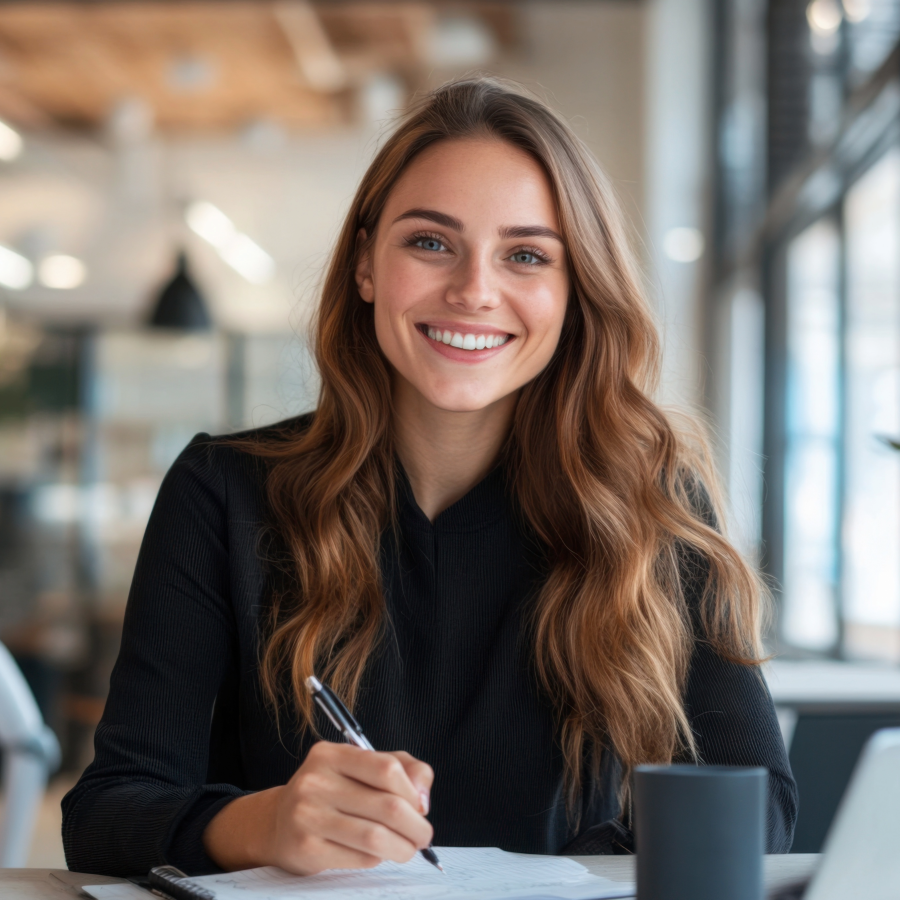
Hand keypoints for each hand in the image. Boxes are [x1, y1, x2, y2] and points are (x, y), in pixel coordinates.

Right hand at [203, 741, 434, 873]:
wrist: (277, 823)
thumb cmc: (330, 793)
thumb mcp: (360, 768)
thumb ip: (402, 769)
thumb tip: (423, 797)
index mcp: (331, 754)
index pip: (386, 768)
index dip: (412, 791)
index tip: (421, 805)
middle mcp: (316, 781)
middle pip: (386, 806)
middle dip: (416, 826)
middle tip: (423, 834)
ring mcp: (307, 815)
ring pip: (375, 837)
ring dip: (402, 847)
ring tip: (409, 849)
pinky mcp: (306, 848)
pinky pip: (358, 858)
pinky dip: (378, 859)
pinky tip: (377, 853)